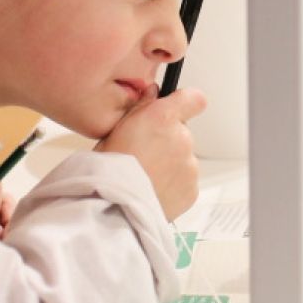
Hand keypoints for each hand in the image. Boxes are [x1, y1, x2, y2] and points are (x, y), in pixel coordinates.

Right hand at [98, 85, 206, 220]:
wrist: (115, 207)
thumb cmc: (109, 169)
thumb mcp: (116, 128)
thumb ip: (141, 108)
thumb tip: (153, 94)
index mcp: (162, 118)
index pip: (193, 99)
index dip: (185, 103)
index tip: (176, 109)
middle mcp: (182, 139)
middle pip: (182, 133)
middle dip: (167, 140)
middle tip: (144, 155)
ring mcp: (190, 165)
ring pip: (183, 159)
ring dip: (169, 164)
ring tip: (145, 176)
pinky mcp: (192, 189)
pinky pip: (185, 182)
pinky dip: (172, 185)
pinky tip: (152, 189)